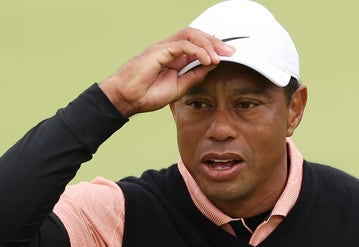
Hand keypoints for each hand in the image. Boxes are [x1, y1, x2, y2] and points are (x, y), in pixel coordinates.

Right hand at [99, 29, 233, 116]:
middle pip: (196, 35)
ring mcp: (163, 47)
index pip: (197, 43)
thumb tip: (212, 66)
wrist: (127, 99)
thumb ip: (195, 75)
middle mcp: (169, 48)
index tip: (229, 55)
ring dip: (208, 44)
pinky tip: (206, 60)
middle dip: (215, 42)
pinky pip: (183, 44)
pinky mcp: (159, 50)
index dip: (214, 46)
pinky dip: (197, 51)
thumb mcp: (180, 87)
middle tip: (230, 52)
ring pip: (190, 35)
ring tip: (218, 57)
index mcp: (174, 56)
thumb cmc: (147, 94)